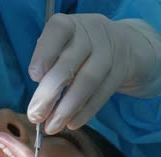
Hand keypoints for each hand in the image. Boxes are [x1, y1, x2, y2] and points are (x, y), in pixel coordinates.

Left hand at [27, 14, 160, 132]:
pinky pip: (102, 94)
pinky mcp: (121, 71)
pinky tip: (71, 124)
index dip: (44, 53)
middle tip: (35, 116)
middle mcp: (91, 33)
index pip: (57, 31)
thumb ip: (49, 64)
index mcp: (70, 25)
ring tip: (52, 127)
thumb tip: (38, 100)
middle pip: (69, 64)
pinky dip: (84, 112)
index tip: (33, 77)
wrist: (126, 45)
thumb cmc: (81, 48)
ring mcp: (109, 51)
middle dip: (49, 93)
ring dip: (67, 109)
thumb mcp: (64, 45)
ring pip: (87, 82)